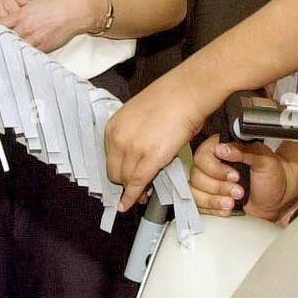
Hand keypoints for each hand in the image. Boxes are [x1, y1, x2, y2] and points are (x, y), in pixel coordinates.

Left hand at [0, 0, 101, 52]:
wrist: (75, 13)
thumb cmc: (57, 6)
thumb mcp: (34, 5)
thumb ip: (20, 12)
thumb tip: (11, 16)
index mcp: (21, 16)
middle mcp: (25, 29)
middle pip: (4, 39)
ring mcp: (34, 40)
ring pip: (15, 49)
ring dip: (8, 51)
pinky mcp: (43, 48)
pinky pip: (29, 54)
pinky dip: (23, 55)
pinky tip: (17, 58)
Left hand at [105, 70, 208, 210]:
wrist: (188, 92)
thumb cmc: (171, 100)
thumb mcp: (140, 117)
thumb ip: (133, 136)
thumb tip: (137, 154)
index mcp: (113, 126)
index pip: (109, 158)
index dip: (119, 170)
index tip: (124, 177)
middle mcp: (117, 138)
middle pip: (114, 171)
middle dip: (124, 182)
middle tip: (136, 188)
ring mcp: (132, 149)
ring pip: (125, 180)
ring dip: (132, 189)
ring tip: (142, 194)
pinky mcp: (149, 159)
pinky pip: (136, 184)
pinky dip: (132, 197)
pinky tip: (129, 205)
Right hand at [189, 134, 286, 219]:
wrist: (279, 198)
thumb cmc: (273, 175)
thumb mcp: (263, 159)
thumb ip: (243, 151)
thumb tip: (223, 148)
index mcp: (224, 148)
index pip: (203, 155)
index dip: (216, 169)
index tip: (235, 176)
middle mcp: (213, 164)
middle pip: (197, 175)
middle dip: (219, 187)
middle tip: (238, 191)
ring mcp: (210, 182)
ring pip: (195, 191)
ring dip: (214, 199)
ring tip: (233, 202)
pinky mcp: (210, 198)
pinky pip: (199, 204)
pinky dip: (213, 209)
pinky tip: (227, 208)